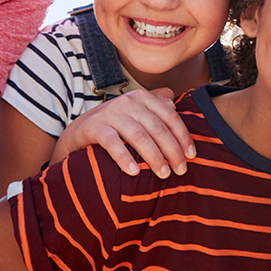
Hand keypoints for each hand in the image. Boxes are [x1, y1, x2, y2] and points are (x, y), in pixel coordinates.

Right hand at [50, 88, 194, 177]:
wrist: (78, 131)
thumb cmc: (115, 124)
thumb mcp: (136, 111)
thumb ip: (156, 104)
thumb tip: (175, 104)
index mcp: (143, 97)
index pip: (170, 117)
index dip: (183, 137)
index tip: (192, 156)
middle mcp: (128, 101)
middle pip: (158, 128)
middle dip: (172, 151)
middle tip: (180, 170)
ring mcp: (111, 113)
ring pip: (139, 136)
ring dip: (154, 157)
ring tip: (163, 174)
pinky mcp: (94, 126)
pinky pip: (112, 143)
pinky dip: (124, 158)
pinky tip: (134, 172)